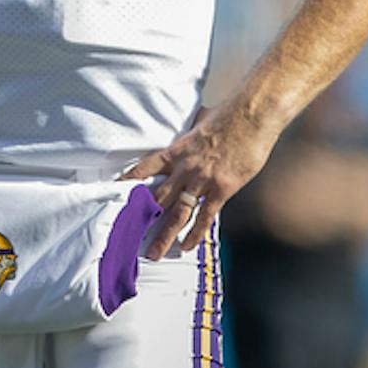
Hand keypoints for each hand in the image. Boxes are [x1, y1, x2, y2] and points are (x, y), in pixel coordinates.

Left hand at [121, 105, 280, 260]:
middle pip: (158, 197)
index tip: (115, 192)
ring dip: (165, 235)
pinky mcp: (222, 188)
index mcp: (177, 150)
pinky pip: (205, 216)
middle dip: (142, 218)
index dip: (129, 181)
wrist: (253, 115)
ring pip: (178, 213)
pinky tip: (187, 246)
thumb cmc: (230, 115)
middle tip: (130, 235)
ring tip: (155, 253)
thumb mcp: (201, 122)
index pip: (145, 167)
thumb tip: (191, 131)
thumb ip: (191, 135)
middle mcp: (185, 167)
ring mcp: (203, 180)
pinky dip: (195, 233)